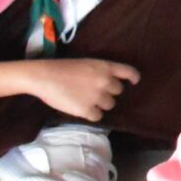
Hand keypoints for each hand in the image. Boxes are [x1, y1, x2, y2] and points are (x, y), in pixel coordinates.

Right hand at [26, 56, 141, 120]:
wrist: (45, 77)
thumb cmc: (62, 68)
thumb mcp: (87, 64)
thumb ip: (101, 72)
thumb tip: (109, 82)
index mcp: (105, 67)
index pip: (129, 72)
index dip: (133, 77)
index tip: (135, 81)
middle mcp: (105, 81)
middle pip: (118, 91)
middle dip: (109, 92)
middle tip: (95, 92)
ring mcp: (97, 96)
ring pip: (110, 105)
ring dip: (101, 104)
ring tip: (86, 100)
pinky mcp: (87, 110)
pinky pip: (98, 116)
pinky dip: (91, 114)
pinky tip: (82, 109)